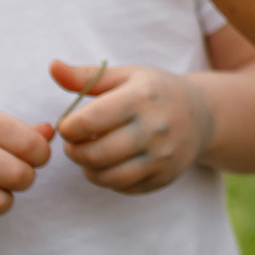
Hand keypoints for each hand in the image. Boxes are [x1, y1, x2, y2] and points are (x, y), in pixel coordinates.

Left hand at [50, 60, 214, 193]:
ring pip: (108, 176)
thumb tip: (52, 67)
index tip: (68, 125)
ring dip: (87, 169)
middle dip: (74, 151)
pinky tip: (107, 165)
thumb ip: (86, 76)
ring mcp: (163, 156)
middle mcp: (156, 128)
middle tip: (73, 144)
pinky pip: (123, 187)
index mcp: (142, 97)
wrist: (201, 115)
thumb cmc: (153, 91)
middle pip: (95, 153)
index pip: (89, 121)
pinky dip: (107, 179)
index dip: (68, 127)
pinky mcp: (165, 177)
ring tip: (87, 155)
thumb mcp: (125, 76)